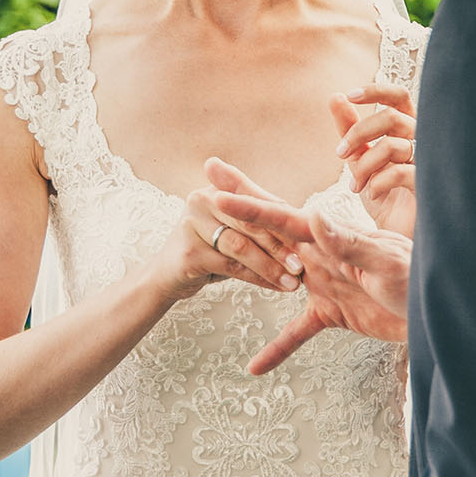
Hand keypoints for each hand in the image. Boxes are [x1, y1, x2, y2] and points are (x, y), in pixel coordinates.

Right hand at [142, 185, 301, 304]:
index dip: (283, 223)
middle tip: (302, 266)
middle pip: (250, 223)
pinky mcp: (189, 252)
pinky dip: (256, 278)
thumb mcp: (232, 231)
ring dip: (270, 266)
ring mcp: (191, 224)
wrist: (166, 277)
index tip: (308, 240)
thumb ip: (259, 222)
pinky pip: (231, 266)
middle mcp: (201, 199)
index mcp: (216, 189)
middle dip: (280, 247)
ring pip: (242, 247)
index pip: (256, 205)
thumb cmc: (208, 251)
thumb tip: (307, 221)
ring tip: (292, 282)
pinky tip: (273, 287)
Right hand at [207, 158, 412, 372]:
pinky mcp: (332, 314)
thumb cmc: (420, 277)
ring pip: (274, 276)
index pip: (281, 218)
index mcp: (329, 239)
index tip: (217, 191)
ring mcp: (322, 284)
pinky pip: (297, 333)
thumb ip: (350, 241)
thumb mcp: (385, 260)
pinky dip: (277, 348)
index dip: (247, 205)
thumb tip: (313, 216)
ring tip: (214, 258)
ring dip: (248, 268)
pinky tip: (255, 367)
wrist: (439, 309)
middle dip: (238, 213)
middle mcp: (319, 256)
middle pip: (268, 234)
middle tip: (204, 193)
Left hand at [332, 84, 417, 238]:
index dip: (376, 90)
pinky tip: (372, 194)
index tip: (350, 95)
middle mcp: (421, 141)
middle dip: (358, 133)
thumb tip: (335, 97)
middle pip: (392, 117)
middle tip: (340, 154)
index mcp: (406, 130)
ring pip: (393, 145)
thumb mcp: (360, 158)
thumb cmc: (383, 193)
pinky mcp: (430, 186)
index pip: (399, 96)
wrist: (395, 235)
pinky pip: (401, 171)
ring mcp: (429, 163)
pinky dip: (378, 182)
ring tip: (356, 186)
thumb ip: (349, 128)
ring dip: (365, 164)